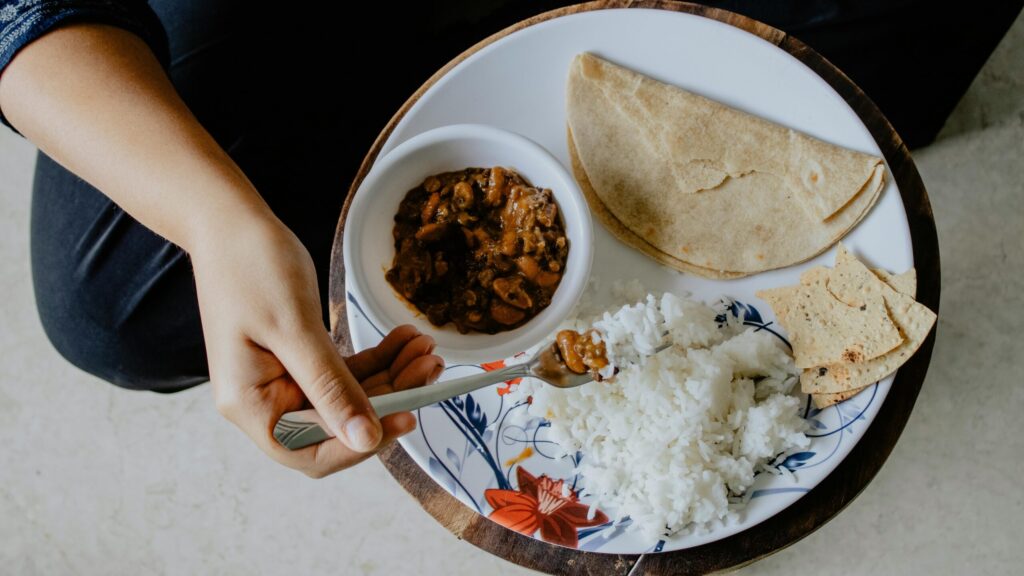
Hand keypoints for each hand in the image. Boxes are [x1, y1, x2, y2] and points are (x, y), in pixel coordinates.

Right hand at [191, 218, 443, 476]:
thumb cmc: (250, 266)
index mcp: (250, 406)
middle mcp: (263, 401)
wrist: (227, 220)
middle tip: (430, 367)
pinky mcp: (297, 358)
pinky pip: (344, 370)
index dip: (361, 444)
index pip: (311, 452)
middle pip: (337, 424)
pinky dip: (375, 357)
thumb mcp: (296, 330)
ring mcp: (281, 380)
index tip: (407, 418)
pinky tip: (403, 339)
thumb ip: (331, 388)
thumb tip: (365, 440)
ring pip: (348, 395)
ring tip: (425, 348)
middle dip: (389, 398)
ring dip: (390, 374)